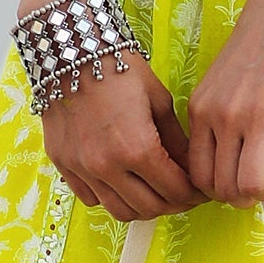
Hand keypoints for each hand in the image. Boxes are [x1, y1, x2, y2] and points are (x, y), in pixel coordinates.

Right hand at [40, 50, 206, 220]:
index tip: (200, 191)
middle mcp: (107, 165)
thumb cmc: (119, 68)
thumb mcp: (158, 101)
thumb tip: (191, 169)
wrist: (70, 51)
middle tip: (184, 195)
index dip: (194, 195)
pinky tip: (123, 183)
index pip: (175, 191)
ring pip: (120, 211)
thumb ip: (177, 141)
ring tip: (155, 193)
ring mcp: (82, 168)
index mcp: (138, 148)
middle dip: (174, 205)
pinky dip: (111, 198)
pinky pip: (91, 198)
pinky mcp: (63, 164)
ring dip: (143, 207)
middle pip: (150, 208)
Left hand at [184, 0, 263, 210]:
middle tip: (259, 189)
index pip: (196, 173)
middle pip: (222, 186)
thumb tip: (229, 159)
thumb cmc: (259, 40)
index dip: (215, 191)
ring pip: (251, 185)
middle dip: (240, 199)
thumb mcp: (222, 80)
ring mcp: (258, 117)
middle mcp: (224, 116)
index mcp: (202, 109)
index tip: (233, 186)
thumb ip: (219, 116)